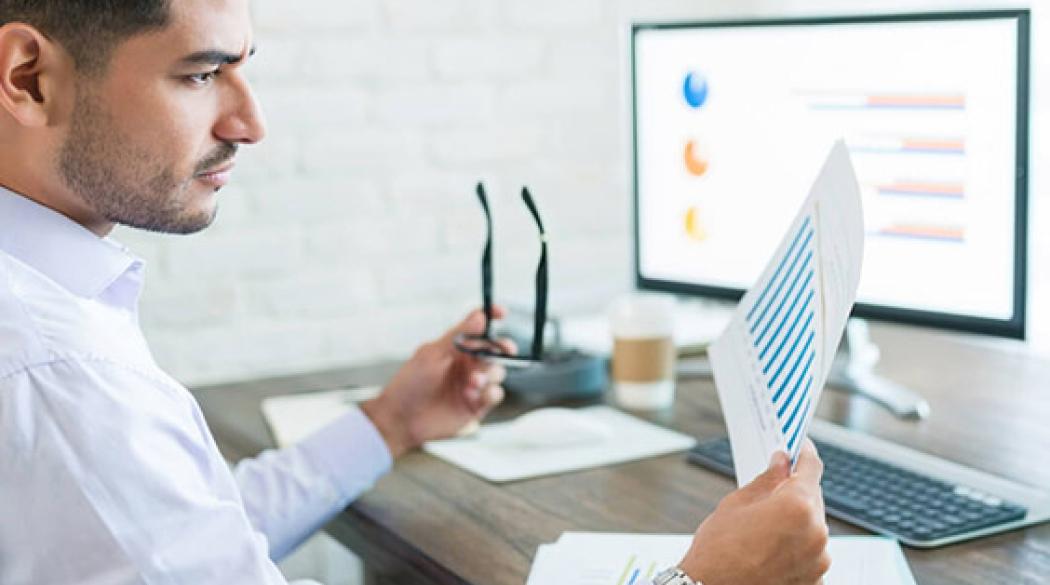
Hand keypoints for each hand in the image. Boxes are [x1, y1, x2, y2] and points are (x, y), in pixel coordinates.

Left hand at [360, 307, 510, 457]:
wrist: (400, 419)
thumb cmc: (409, 384)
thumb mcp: (432, 354)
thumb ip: (459, 335)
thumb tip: (480, 316)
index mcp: (456, 349)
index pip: (479, 329)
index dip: (491, 318)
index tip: (500, 312)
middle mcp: (467, 366)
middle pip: (495, 351)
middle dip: (503, 348)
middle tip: (505, 348)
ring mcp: (473, 386)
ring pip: (497, 373)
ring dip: (489, 374)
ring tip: (472, 381)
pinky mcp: (476, 407)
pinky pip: (494, 395)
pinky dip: (491, 393)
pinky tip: (476, 394)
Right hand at [678, 440, 829, 584]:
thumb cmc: (718, 553)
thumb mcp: (737, 504)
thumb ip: (766, 480)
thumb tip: (780, 463)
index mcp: (797, 506)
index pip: (812, 468)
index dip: (805, 454)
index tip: (802, 448)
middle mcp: (816, 532)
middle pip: (813, 498)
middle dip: (795, 491)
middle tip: (774, 489)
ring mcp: (818, 560)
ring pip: (813, 526)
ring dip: (797, 521)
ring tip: (766, 527)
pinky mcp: (815, 580)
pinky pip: (811, 552)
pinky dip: (797, 546)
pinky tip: (772, 548)